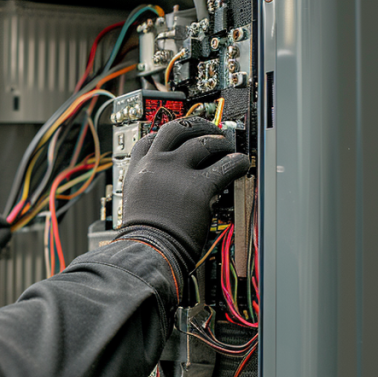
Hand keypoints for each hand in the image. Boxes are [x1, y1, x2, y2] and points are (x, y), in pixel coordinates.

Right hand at [119, 117, 249, 263]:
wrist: (147, 251)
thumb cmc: (143, 235)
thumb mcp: (136, 201)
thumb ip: (150, 184)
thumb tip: (171, 181)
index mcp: (137, 170)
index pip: (150, 138)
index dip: (167, 134)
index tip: (179, 137)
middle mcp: (156, 165)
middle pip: (177, 129)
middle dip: (197, 125)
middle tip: (210, 131)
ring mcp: (177, 173)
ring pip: (203, 142)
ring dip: (220, 141)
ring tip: (228, 148)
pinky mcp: (199, 187)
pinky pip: (226, 166)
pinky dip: (237, 162)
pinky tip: (240, 165)